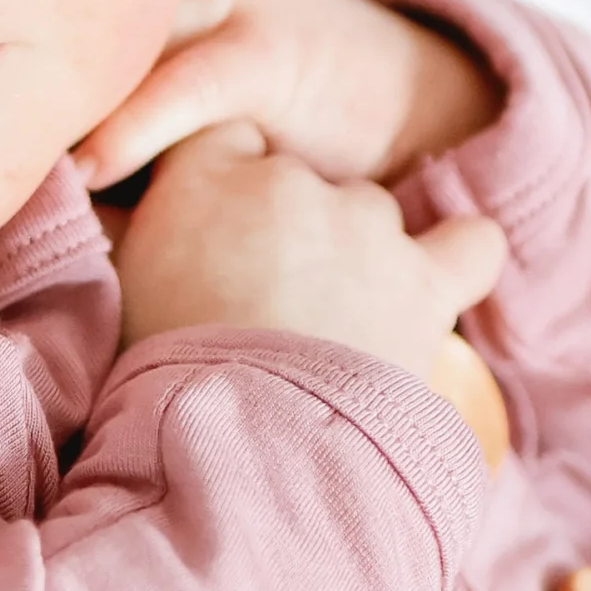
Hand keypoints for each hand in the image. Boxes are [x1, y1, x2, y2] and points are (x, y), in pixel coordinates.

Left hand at [72, 0, 499, 193]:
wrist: (402, 100)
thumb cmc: (259, 102)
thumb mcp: (165, 68)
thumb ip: (92, 79)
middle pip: (63, 1)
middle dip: (1, 69)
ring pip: (115, 43)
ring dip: (56, 107)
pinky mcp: (273, 43)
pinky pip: (188, 86)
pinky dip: (134, 130)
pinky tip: (90, 173)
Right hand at [114, 122, 505, 375]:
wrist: (245, 448)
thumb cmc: (161, 384)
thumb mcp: (119, 297)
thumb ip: (140, 243)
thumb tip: (122, 226)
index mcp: (201, 177)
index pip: (222, 143)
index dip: (222, 192)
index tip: (214, 244)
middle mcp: (286, 181)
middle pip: (296, 183)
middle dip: (286, 236)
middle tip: (260, 311)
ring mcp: (363, 224)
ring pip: (371, 214)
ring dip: (357, 260)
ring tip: (329, 335)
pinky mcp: (424, 278)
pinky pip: (470, 244)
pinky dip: (460, 260)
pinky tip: (436, 287)